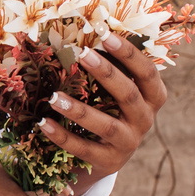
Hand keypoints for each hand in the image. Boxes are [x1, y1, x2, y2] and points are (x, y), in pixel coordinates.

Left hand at [39, 32, 168, 186]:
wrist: (103, 156)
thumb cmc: (108, 110)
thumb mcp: (114, 91)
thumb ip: (108, 69)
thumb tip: (79, 34)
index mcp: (152, 97)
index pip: (148, 72)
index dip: (130, 53)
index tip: (106, 34)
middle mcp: (144, 120)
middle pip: (128, 94)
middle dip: (106, 73)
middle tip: (83, 55)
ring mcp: (128, 143)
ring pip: (105, 124)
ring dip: (78, 110)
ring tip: (53, 96)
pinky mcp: (109, 161)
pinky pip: (83, 148)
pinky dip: (62, 136)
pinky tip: (42, 123)